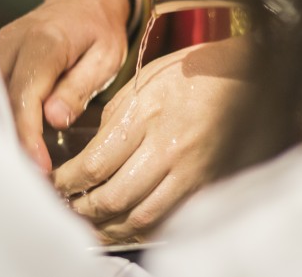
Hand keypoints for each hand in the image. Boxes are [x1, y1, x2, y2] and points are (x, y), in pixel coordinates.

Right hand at [0, 0, 129, 172]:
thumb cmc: (98, 30)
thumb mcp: (105, 56)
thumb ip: (79, 87)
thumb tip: (53, 119)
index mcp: (44, 41)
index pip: (26, 94)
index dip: (29, 134)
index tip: (39, 167)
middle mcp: (11, 43)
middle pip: (0, 98)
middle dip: (11, 139)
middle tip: (27, 177)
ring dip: (0, 129)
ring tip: (17, 166)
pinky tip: (7, 140)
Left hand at [52, 36, 251, 242]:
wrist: (244, 77)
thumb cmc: (191, 73)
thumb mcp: (143, 81)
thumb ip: (114, 119)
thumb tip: (91, 154)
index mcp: (146, 115)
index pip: (95, 164)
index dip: (68, 181)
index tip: (57, 183)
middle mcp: (167, 147)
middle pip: (114, 198)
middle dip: (84, 210)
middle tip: (70, 208)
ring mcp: (190, 170)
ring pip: (142, 216)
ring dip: (111, 227)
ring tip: (94, 225)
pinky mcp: (208, 183)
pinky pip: (171, 218)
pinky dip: (144, 228)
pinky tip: (129, 225)